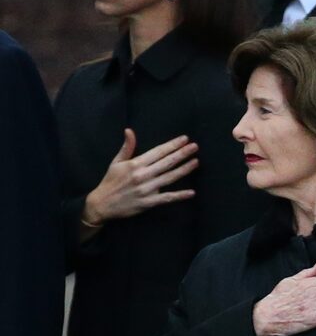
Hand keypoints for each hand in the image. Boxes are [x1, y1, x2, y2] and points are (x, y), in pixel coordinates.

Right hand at [83, 129, 198, 225]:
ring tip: (196, 162)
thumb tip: (129, 130)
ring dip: (184, 169)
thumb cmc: (110, 181)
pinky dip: (179, 196)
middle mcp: (143, 175)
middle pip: (167, 162)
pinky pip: (167, 198)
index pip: (158, 151)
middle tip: (195, 147)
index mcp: (135, 164)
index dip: (172, 145)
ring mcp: (146, 189)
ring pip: (170, 177)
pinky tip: (191, 192)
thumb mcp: (116, 162)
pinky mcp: (148, 202)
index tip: (185, 139)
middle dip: (182, 154)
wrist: (101, 205)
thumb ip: (127, 147)